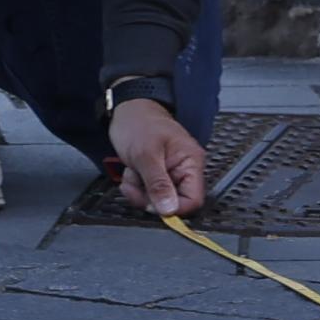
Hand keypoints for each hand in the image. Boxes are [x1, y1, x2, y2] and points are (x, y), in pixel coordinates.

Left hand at [106, 93, 210, 219]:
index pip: (193, 200)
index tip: (153, 203)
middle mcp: (185, 169)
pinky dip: (136, 187)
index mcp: (191, 162)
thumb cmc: (139, 123)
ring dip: (140, 191)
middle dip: (149, 197)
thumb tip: (169, 209)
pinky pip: (149, 192)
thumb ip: (158, 184)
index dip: (173, 208)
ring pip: (158, 200)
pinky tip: (132, 172)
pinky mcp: (158, 175)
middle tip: (135, 183)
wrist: (126, 110)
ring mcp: (171, 173)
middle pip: (174, 202)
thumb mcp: (145, 155)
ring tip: (133, 173)